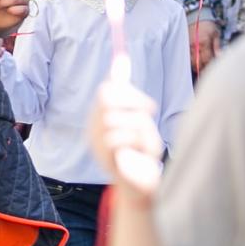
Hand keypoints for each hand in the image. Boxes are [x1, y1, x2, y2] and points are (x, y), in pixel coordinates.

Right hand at [88, 77, 163, 200]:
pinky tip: (141, 152)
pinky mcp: (107, 159)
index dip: (130, 93)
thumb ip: (125, 91)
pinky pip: (121, 138)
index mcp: (98, 119)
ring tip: (145, 141)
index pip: (108, 91)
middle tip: (150, 116)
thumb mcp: (135, 117)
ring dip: (140, 127)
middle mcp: (94, 130)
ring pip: (117, 118)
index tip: (150, 108)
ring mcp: (98, 145)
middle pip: (108, 98)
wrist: (141, 187)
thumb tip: (121, 58)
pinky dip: (138, 142)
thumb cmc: (139, 150)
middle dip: (135, 104)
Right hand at [189, 19, 220, 73]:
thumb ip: (217, 47)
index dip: (211, 66)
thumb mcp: (215, 34)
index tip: (215, 68)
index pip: (207, 60)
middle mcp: (193, 46)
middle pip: (197, 63)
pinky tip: (195, 62)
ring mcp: (187, 46)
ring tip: (202, 68)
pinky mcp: (183, 45)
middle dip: (203, 68)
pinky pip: (186, 57)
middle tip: (208, 70)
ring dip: (196, 66)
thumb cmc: (207, 25)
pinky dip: (191, 61)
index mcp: (203, 43)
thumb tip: (219, 57)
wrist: (195, 16)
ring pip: (190, 62)